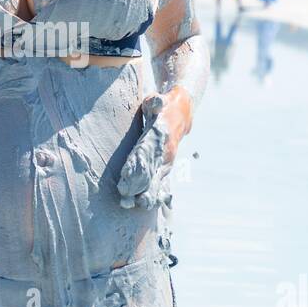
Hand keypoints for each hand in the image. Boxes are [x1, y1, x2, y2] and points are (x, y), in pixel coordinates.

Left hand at [117, 89, 192, 210]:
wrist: (182, 113)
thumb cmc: (164, 106)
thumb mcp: (159, 100)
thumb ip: (155, 102)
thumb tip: (156, 99)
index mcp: (162, 138)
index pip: (147, 152)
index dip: (136, 164)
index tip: (125, 174)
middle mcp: (165, 153)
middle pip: (151, 172)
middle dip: (138, 185)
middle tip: (125, 196)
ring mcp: (166, 162)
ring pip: (157, 182)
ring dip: (146, 194)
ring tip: (134, 205)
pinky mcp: (164, 168)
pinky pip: (161, 183)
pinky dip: (157, 195)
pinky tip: (150, 207)